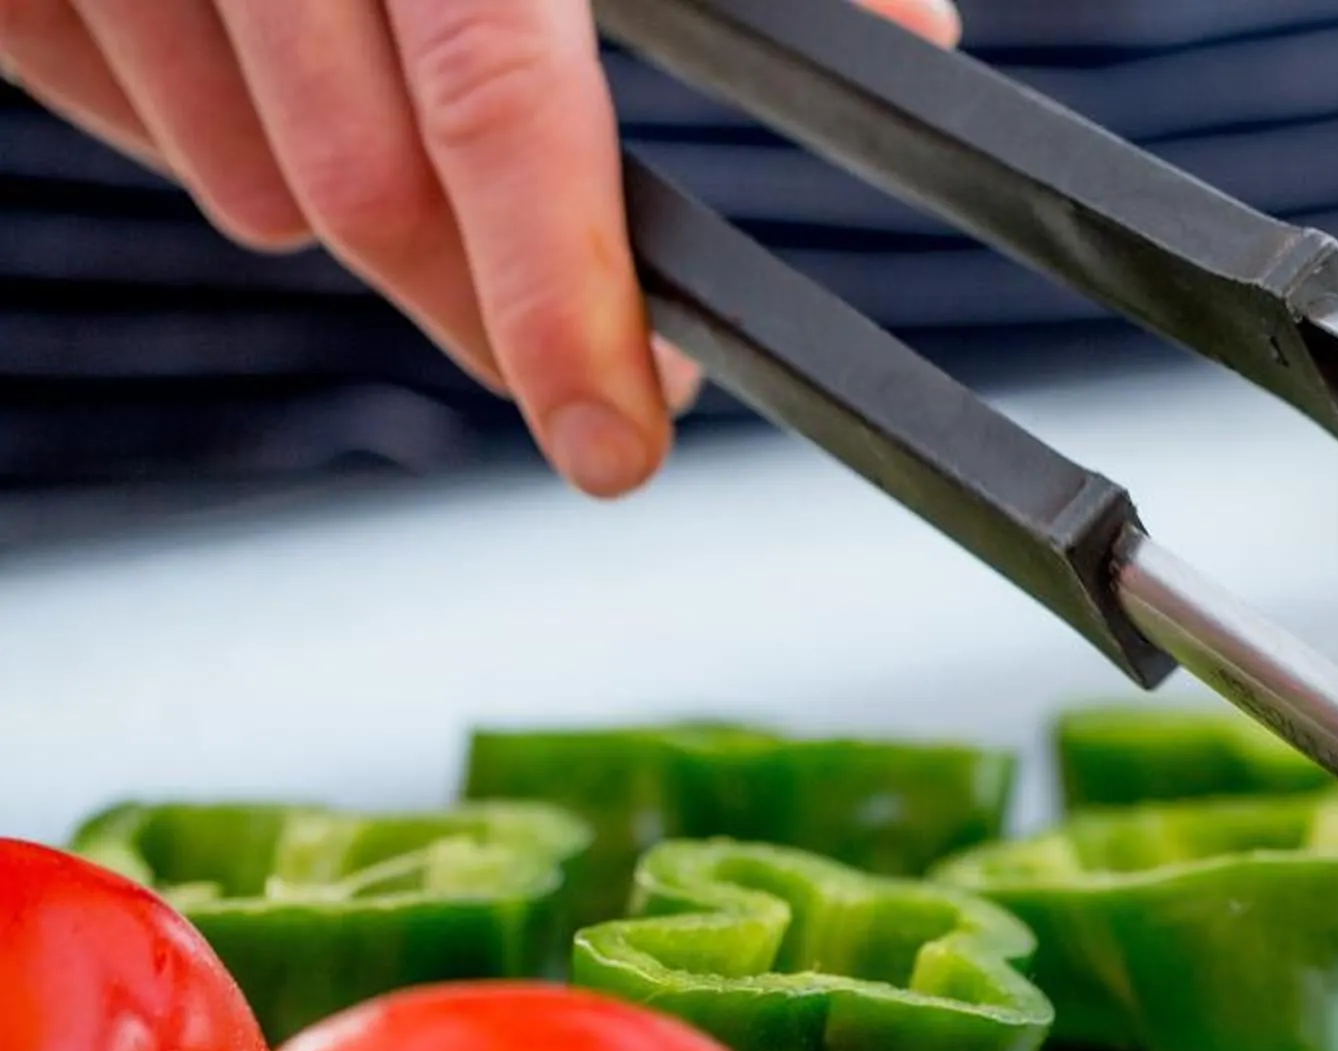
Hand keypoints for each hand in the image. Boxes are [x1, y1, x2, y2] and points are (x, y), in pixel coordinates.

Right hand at [0, 0, 961, 494]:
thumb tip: (916, 39)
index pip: (499, 105)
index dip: (562, 301)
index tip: (619, 439)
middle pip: (373, 199)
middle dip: (493, 315)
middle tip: (595, 366)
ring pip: (259, 192)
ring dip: (359, 213)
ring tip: (429, 152)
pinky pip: (136, 124)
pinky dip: (219, 132)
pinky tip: (272, 65)